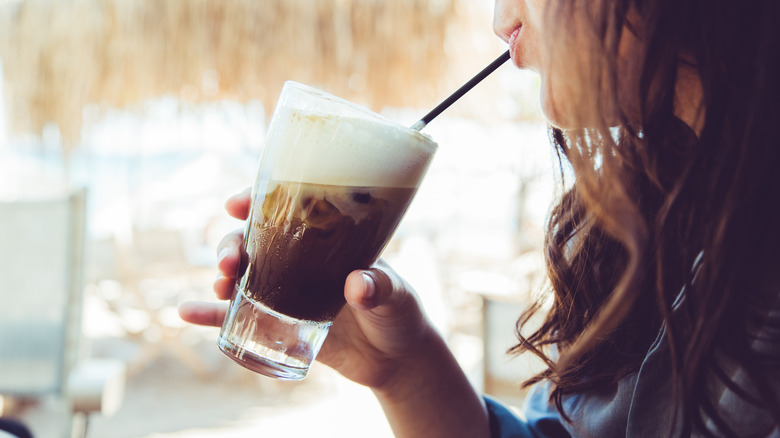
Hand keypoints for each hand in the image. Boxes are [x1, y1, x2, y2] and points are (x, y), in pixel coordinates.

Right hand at [178, 188, 437, 389]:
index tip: (236, 204)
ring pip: (243, 274)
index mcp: (329, 241)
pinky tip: (187, 313)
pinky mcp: (279, 323)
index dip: (259, 201)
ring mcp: (287, 291)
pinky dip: (211, 313)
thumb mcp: (396, 297)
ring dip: (224, 274)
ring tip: (221, 285)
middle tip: (230, 261)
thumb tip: (357, 285)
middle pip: (256, 241)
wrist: (396, 358)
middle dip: (233, 244)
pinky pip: (238, 316)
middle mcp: (301, 260)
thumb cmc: (400, 314)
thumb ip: (379, 289)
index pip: (289, 209)